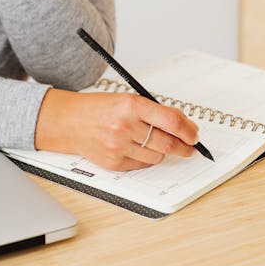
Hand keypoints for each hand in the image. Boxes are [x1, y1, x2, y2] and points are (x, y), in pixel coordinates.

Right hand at [35, 89, 199, 170]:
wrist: (70, 122)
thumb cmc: (100, 109)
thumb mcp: (128, 100)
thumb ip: (154, 112)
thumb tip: (183, 126)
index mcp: (132, 105)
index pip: (172, 120)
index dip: (189, 130)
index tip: (195, 134)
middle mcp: (125, 126)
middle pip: (168, 142)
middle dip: (184, 146)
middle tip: (189, 146)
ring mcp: (119, 146)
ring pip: (158, 156)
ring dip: (163, 151)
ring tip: (158, 143)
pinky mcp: (114, 162)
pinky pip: (143, 165)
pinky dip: (147, 158)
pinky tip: (139, 148)